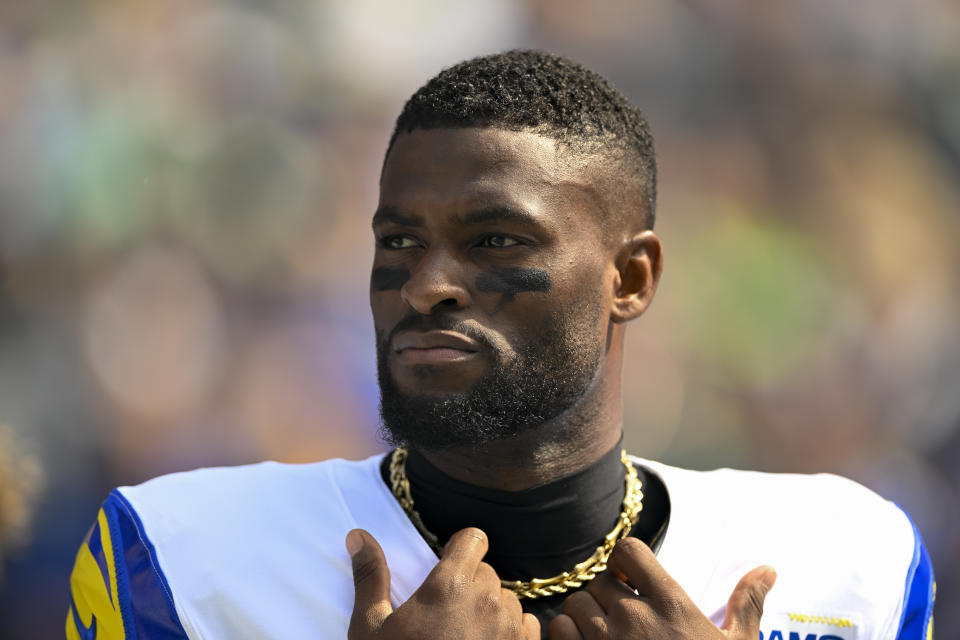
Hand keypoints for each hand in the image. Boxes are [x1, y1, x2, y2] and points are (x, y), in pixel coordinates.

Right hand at [347, 527, 540, 638]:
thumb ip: (370, 576)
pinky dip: (510, 631)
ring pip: (506, 599)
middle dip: (468, 584)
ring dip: (489, 609)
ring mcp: (510, 629)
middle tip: (444, 612)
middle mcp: (487, 601)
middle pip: (487, 572)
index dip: (460, 547)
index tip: (447, 563)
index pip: (474, 539)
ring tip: (463, 634)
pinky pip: (526, 625)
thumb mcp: (371, 628)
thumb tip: (358, 536)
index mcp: (450, 586)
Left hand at [548, 537, 775, 639]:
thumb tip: (768, 569)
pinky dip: (566, 637)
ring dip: (583, 617)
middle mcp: (634, 616)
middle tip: (621, 620)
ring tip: (604, 638)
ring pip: (574, 605)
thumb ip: (746, 604)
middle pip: (598, 580)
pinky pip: (558, 632)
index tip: (630, 581)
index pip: (630, 551)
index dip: (624, 562)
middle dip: (606, 596)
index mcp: (671, 603)